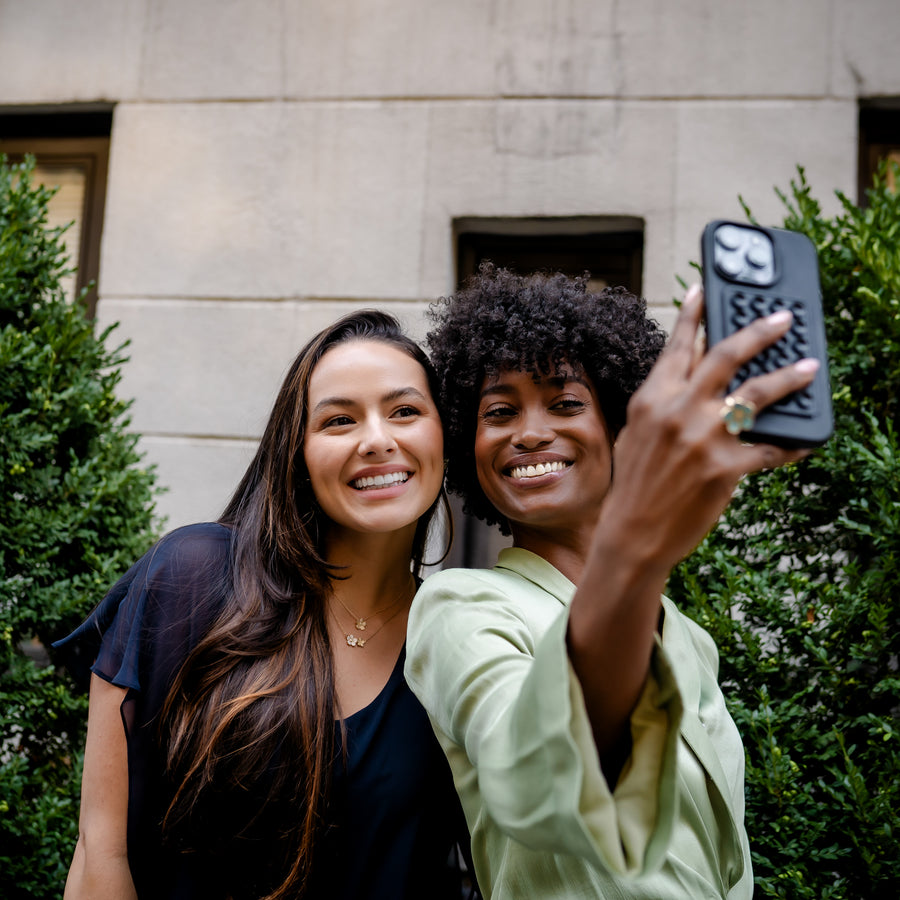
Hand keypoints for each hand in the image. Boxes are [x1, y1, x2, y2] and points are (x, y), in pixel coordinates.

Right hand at [600, 284, 817, 573]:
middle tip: (782, 319)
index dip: (694, 313)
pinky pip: (770, 448)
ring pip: (757, 393)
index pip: (678, 345)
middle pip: (726, 355)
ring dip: (789, 377)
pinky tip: (803, 440)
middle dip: (759, 331)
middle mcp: (679, 410)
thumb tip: (694, 376)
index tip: (705, 289)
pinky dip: (790, 443)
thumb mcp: (638, 432)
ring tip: (810, 368)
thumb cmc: (635, 483)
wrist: (634, 532)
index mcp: (652, 398)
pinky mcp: (726, 467)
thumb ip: (663, 401)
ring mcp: (704, 438)